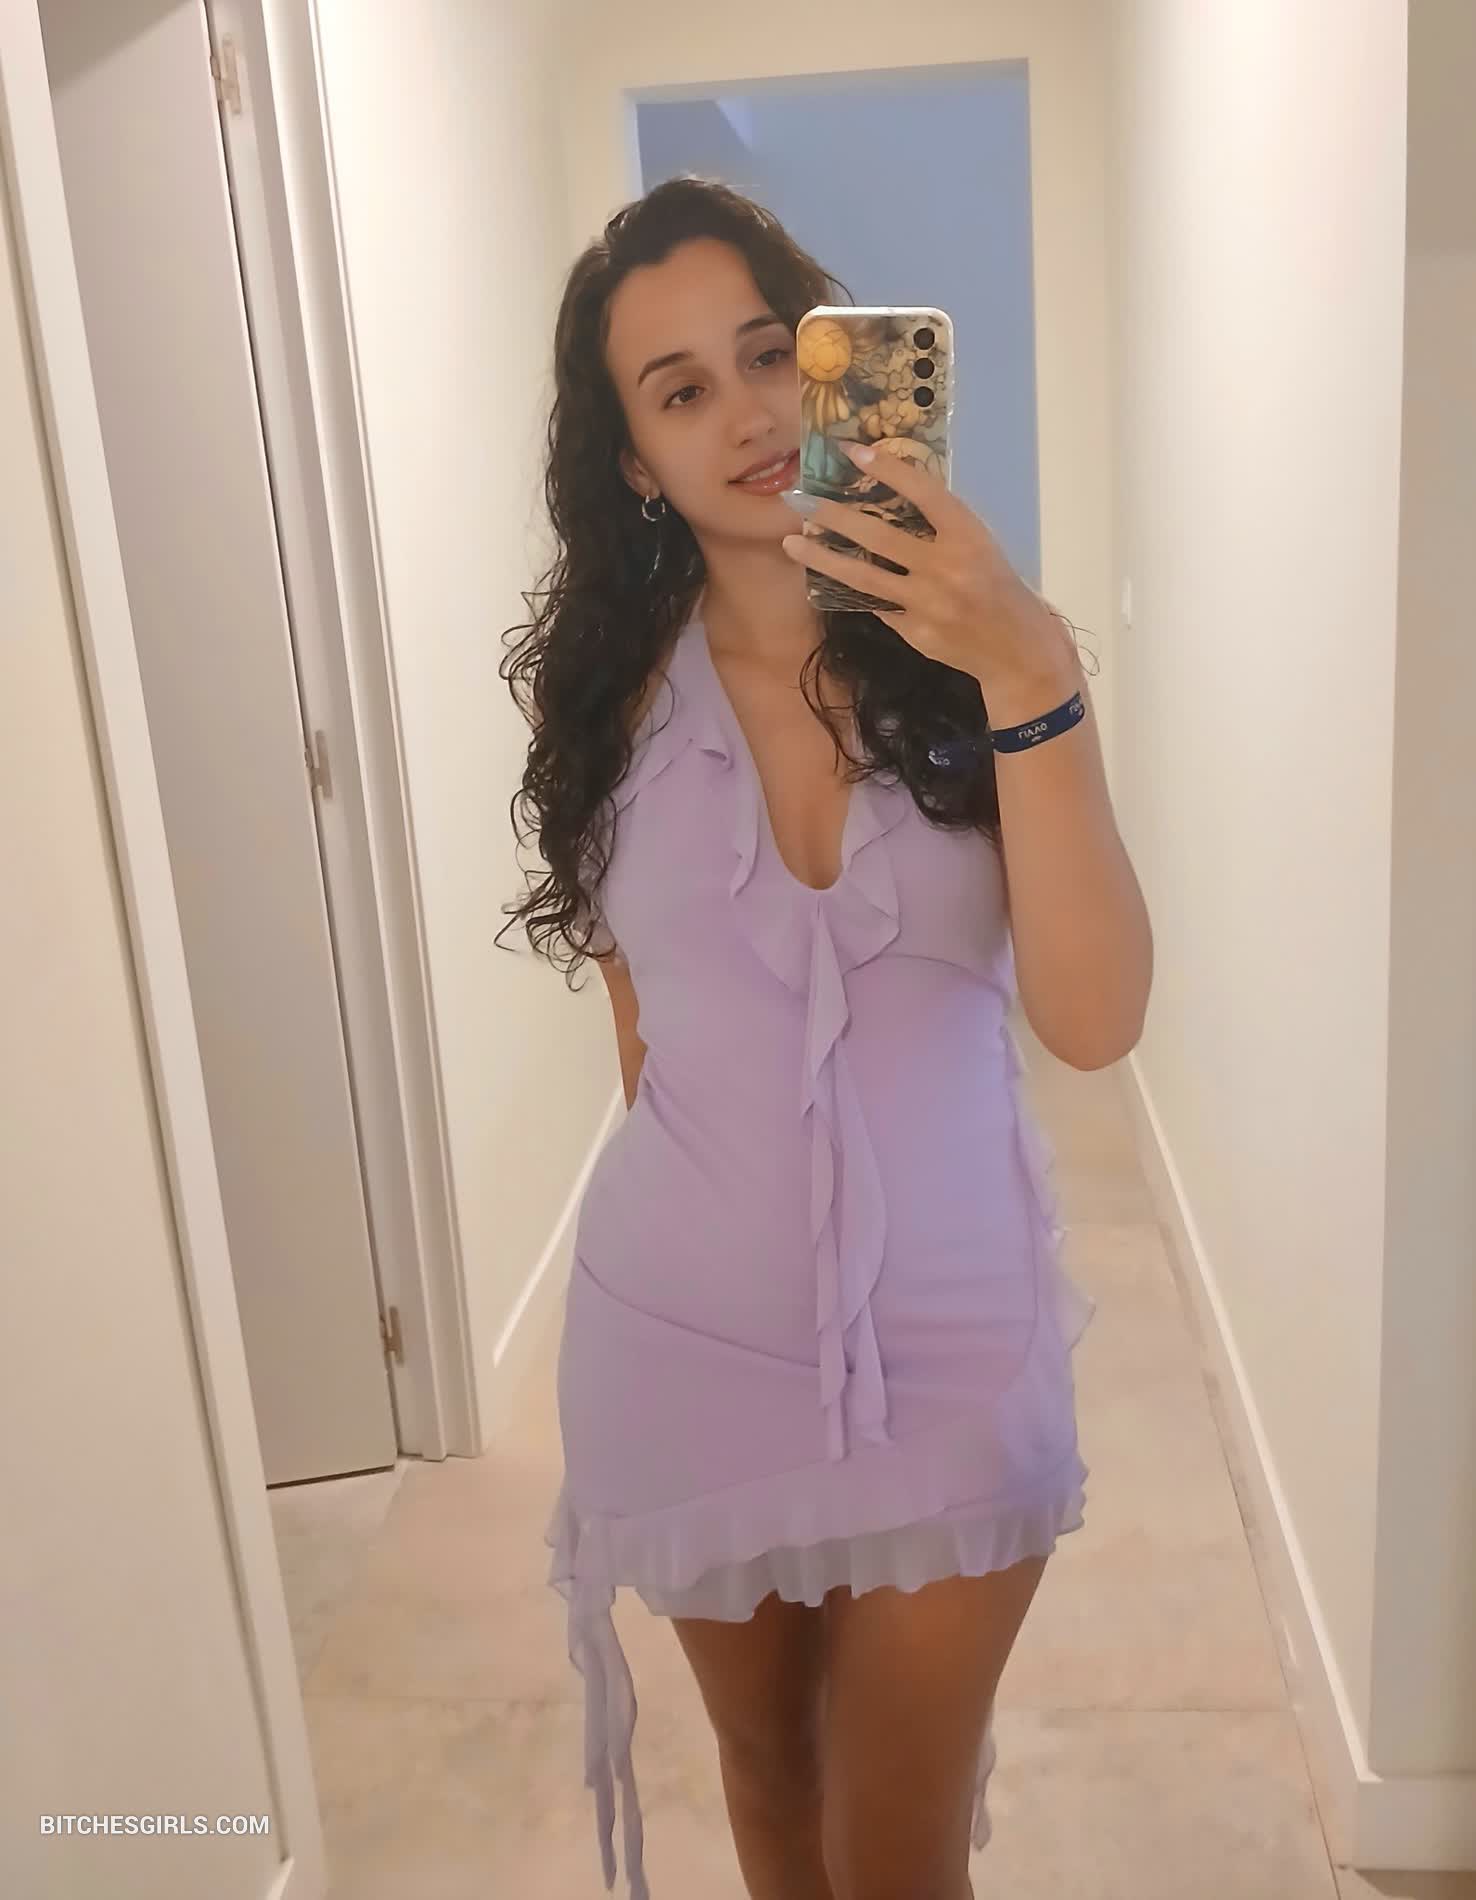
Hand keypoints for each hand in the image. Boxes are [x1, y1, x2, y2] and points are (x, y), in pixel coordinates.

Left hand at [781, 441, 1082, 717]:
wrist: (1015, 650)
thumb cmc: (1000, 587)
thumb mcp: (981, 546)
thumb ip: (942, 527)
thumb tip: (888, 499)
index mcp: (969, 538)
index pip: (924, 493)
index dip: (889, 470)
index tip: (854, 452)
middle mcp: (946, 568)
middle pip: (878, 536)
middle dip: (834, 517)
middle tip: (802, 502)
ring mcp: (926, 603)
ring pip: (863, 577)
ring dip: (823, 558)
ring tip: (793, 544)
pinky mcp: (913, 631)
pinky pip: (876, 604)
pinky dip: (855, 588)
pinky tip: (830, 576)